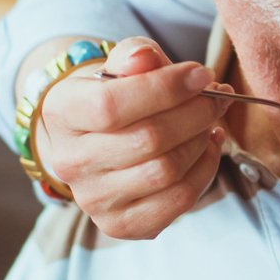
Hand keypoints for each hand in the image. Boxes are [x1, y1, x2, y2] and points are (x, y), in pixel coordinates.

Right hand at [35, 36, 231, 239]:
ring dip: (201, 140)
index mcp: (61, 113)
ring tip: (210, 121)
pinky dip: (204, 170)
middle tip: (218, 97)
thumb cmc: (118, 94)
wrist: (101, 138)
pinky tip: (206, 147)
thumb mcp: (122, 64)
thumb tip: (146, 58)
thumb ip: (135, 55)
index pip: (111, 105)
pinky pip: (178, 200)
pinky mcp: (120, 224)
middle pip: (148, 140)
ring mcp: (93, 199)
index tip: (202, 74)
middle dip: (196, 113)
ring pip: (167, 171)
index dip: (165, 88)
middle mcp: (69, 162)